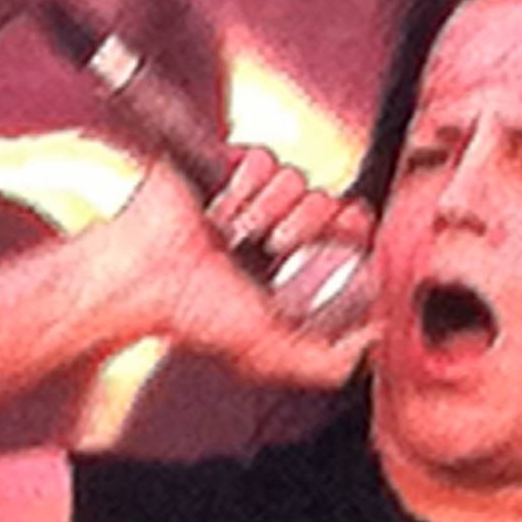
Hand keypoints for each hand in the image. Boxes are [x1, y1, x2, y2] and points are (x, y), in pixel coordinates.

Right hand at [110, 147, 375, 386]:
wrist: (145, 278)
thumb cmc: (195, 316)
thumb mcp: (270, 353)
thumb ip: (325, 364)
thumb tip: (375, 342)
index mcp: (292, 267)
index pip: (347, 232)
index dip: (355, 227)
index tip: (349, 232)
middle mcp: (276, 229)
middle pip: (327, 200)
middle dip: (307, 223)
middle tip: (274, 247)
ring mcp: (252, 197)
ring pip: (296, 178)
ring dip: (267, 208)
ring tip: (236, 234)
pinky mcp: (227, 167)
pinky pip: (262, 157)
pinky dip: (245, 183)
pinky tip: (222, 208)